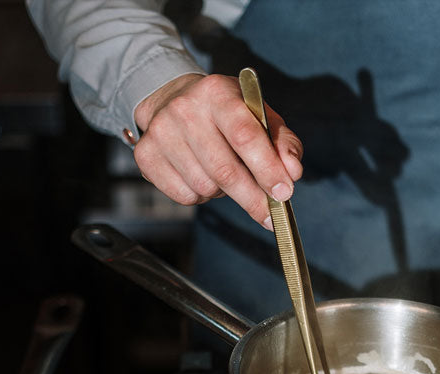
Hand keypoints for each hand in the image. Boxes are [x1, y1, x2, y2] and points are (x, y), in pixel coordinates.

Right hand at [133, 73, 304, 228]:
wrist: (174, 101)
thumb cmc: (229, 115)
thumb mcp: (262, 118)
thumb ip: (284, 143)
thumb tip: (293, 171)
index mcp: (218, 93)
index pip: (245, 136)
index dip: (267, 169)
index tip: (284, 193)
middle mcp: (184, 109)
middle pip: (225, 171)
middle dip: (253, 199)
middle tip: (270, 215)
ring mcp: (160, 132)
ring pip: (205, 187)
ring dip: (224, 193)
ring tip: (225, 174)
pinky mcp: (146, 155)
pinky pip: (184, 196)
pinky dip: (201, 197)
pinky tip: (202, 175)